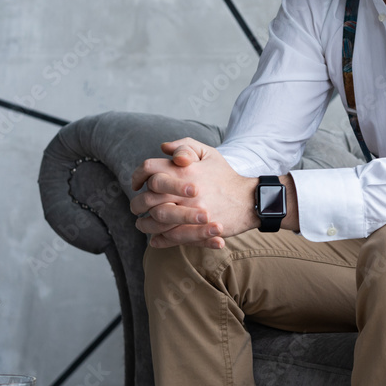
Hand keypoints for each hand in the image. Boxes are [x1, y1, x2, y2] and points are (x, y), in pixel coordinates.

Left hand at [130, 138, 259, 248]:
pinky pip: (168, 236)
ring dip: (144, 223)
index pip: (149, 169)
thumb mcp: (209, 154)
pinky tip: (155, 238)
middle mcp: (183, 191)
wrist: (249, 200)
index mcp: (184, 170)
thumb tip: (163, 148)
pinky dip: (158, 239)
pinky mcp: (195, 230)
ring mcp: (189, 212)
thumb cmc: (226, 176)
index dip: (137, 175)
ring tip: (143, 223)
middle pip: (146, 197)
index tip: (136, 184)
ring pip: (154, 220)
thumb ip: (185, 146)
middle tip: (137, 206)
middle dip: (137, 203)